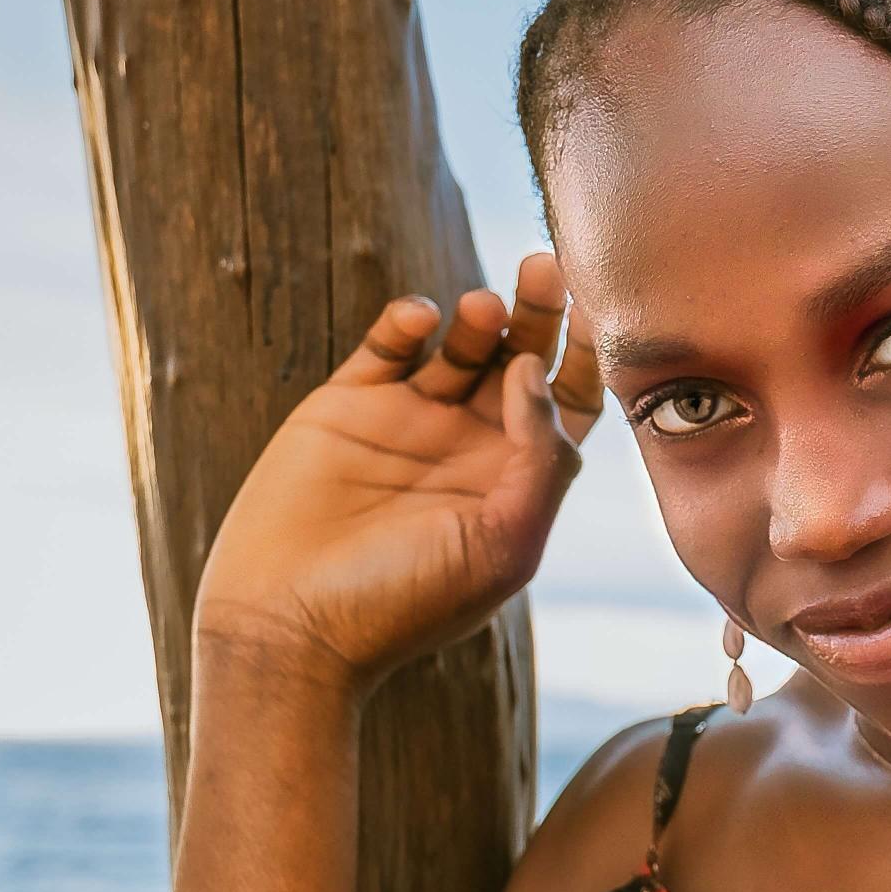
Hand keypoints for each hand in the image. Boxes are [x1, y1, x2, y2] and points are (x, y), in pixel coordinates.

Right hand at [192, 251, 601, 699]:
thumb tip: (536, 369)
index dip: (588, 359)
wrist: (292, 625)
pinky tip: (421, 320)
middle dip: (539, 315)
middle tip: (545, 266)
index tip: (597, 316)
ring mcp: (410, 423)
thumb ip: (539, 460)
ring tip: (485, 307)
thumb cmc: (407, 603)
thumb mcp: (503, 543)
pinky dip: (408, 323)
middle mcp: (471, 448)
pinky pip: (389, 347)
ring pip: (462, 348)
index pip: (568, 406)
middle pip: (522, 361)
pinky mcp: (348, 406)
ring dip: (480, 318)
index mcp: (517, 483)